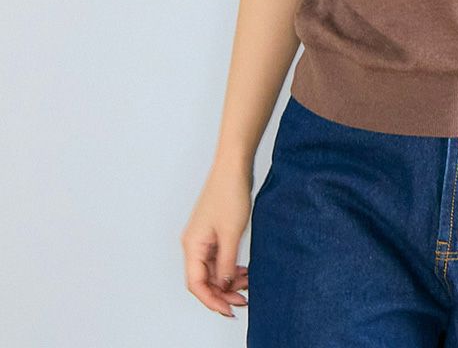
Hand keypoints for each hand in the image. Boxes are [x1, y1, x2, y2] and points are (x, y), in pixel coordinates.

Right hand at [181, 162, 252, 317]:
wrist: (233, 166)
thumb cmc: (229, 192)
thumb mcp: (231, 233)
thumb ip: (227, 262)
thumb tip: (224, 285)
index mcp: (192, 245)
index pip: (196, 284)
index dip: (212, 300)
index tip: (229, 309)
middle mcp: (194, 244)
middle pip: (204, 279)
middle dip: (222, 293)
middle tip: (242, 301)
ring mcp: (203, 238)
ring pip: (213, 270)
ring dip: (228, 281)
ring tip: (247, 285)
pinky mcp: (214, 232)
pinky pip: (219, 258)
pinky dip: (230, 267)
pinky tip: (244, 272)